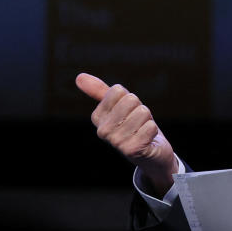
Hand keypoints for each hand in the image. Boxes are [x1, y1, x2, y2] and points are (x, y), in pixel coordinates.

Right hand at [76, 72, 177, 194]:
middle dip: (139, 108)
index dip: (129, 98)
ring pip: (142, 112)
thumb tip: (79, 77)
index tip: (128, 112)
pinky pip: (150, 126)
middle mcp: (103, 131)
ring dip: (147, 120)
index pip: (118, 90)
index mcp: (97, 117)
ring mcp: (116, 142)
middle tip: (137, 122)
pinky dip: (153, 131)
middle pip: (130, 100)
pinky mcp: (132, 150)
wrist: (150, 154)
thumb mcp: (118, 105)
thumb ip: (99, 91)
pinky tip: (147, 140)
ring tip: (142, 131)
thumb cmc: (134, 125)